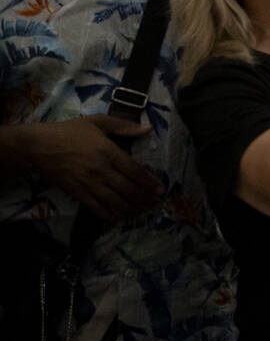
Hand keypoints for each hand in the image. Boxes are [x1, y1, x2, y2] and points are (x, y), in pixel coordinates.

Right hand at [23, 116, 160, 222]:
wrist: (38, 146)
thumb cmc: (69, 132)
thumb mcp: (97, 122)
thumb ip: (123, 126)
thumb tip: (147, 128)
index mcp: (108, 151)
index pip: (134, 170)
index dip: (149, 182)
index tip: (160, 189)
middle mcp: (101, 170)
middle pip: (128, 189)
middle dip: (144, 198)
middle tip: (156, 204)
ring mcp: (88, 183)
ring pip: (115, 201)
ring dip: (131, 209)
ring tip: (143, 212)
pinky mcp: (77, 193)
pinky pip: (96, 208)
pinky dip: (109, 215)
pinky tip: (119, 219)